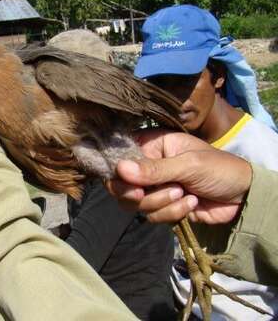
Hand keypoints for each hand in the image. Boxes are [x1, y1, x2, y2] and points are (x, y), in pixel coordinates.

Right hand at [106, 130, 251, 223]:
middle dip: (135, 193)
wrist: (243, 196)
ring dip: (160, 202)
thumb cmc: (219, 169)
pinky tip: (191, 203)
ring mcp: (155, 187)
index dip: (117, 170)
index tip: (125, 181)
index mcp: (153, 145)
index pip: (120, 155)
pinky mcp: (163, 207)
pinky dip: (172, 213)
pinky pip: (153, 215)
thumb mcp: (188, 165)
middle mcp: (149, 165)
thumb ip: (154, 169)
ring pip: (136, 203)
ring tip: (183, 193)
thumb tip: (120, 169)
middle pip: (120, 184)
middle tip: (143, 194)